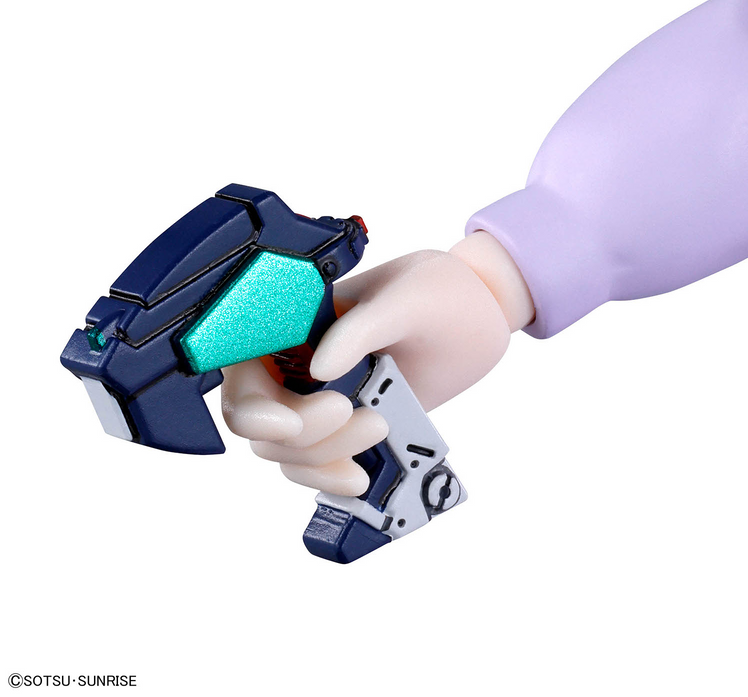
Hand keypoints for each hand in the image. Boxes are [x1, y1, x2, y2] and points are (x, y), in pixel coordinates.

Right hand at [221, 232, 533, 494]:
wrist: (479, 316)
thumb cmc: (438, 291)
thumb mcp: (404, 298)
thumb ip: (360, 328)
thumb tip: (318, 367)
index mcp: (296, 322)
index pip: (245, 367)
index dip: (250, 403)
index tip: (288, 421)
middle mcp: (299, 362)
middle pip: (260, 420)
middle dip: (301, 432)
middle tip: (349, 411)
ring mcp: (321, 398)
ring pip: (288, 451)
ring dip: (324, 455)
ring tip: (380, 426)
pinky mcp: (349, 427)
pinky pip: (320, 466)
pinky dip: (331, 479)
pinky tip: (359, 477)